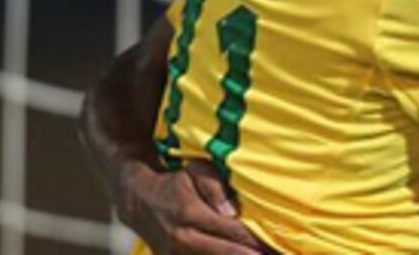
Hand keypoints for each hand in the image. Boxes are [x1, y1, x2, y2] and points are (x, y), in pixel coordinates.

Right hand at [118, 160, 268, 254]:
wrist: (139, 201)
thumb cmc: (175, 181)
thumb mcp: (193, 172)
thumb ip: (214, 187)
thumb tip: (232, 211)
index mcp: (190, 214)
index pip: (233, 231)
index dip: (258, 241)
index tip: (280, 246)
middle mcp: (183, 239)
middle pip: (228, 254)